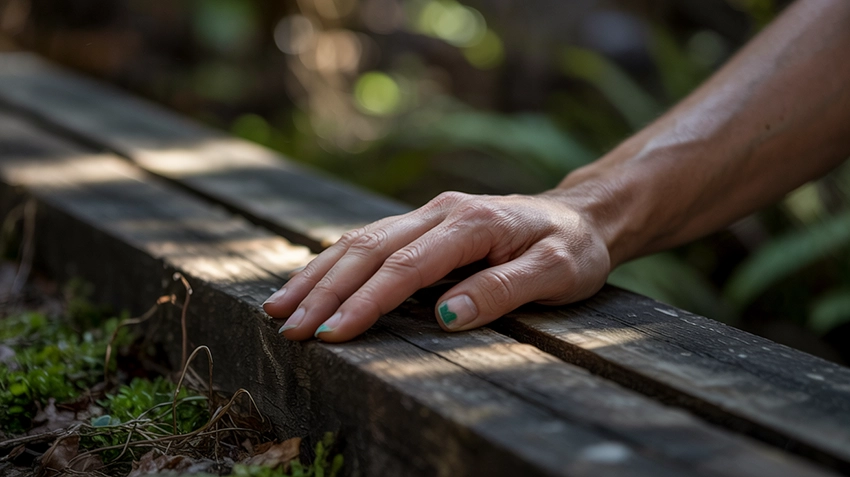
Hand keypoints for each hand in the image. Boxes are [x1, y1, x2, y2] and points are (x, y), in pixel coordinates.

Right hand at [263, 191, 611, 341]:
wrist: (581, 215)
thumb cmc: (572, 247)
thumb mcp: (557, 271)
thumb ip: (503, 291)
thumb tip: (446, 317)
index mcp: (470, 223)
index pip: (405, 267)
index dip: (365, 301)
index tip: (331, 334)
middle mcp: (441, 213)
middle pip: (369, 250)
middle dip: (323, 291)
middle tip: (286, 327)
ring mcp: (429, 216)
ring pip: (360, 242)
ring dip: (317, 275)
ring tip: (277, 307)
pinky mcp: (424, 226)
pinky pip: (370, 242)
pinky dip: (335, 264)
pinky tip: (310, 282)